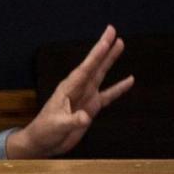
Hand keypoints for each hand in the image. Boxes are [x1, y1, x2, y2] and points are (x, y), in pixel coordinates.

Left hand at [6, 24, 134, 158]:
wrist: (43, 141)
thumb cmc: (45, 131)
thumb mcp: (57, 126)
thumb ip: (71, 121)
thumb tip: (85, 117)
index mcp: (68, 88)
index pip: (86, 68)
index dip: (97, 53)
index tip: (107, 38)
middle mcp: (78, 88)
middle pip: (94, 65)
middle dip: (104, 49)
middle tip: (113, 31)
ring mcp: (85, 96)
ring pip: (101, 75)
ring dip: (110, 61)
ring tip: (121, 45)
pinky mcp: (91, 108)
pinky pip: (108, 95)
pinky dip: (119, 88)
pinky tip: (129, 80)